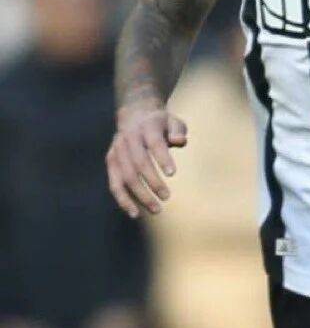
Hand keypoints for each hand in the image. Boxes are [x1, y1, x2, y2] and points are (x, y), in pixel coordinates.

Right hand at [106, 103, 187, 217]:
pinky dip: (123, 199)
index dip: (162, 158)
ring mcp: (117, 151)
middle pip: (139, 163)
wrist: (135, 115)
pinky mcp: (111, 161)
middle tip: (167, 197)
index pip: (154, 143)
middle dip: (152, 182)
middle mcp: (128, 139)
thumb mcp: (173, 121)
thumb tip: (180, 141)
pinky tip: (135, 213)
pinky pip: (114, 184)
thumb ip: (178, 130)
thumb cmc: (161, 123)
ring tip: (156, 210)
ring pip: (126, 177)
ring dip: (139, 195)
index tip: (173, 173)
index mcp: (146, 127)